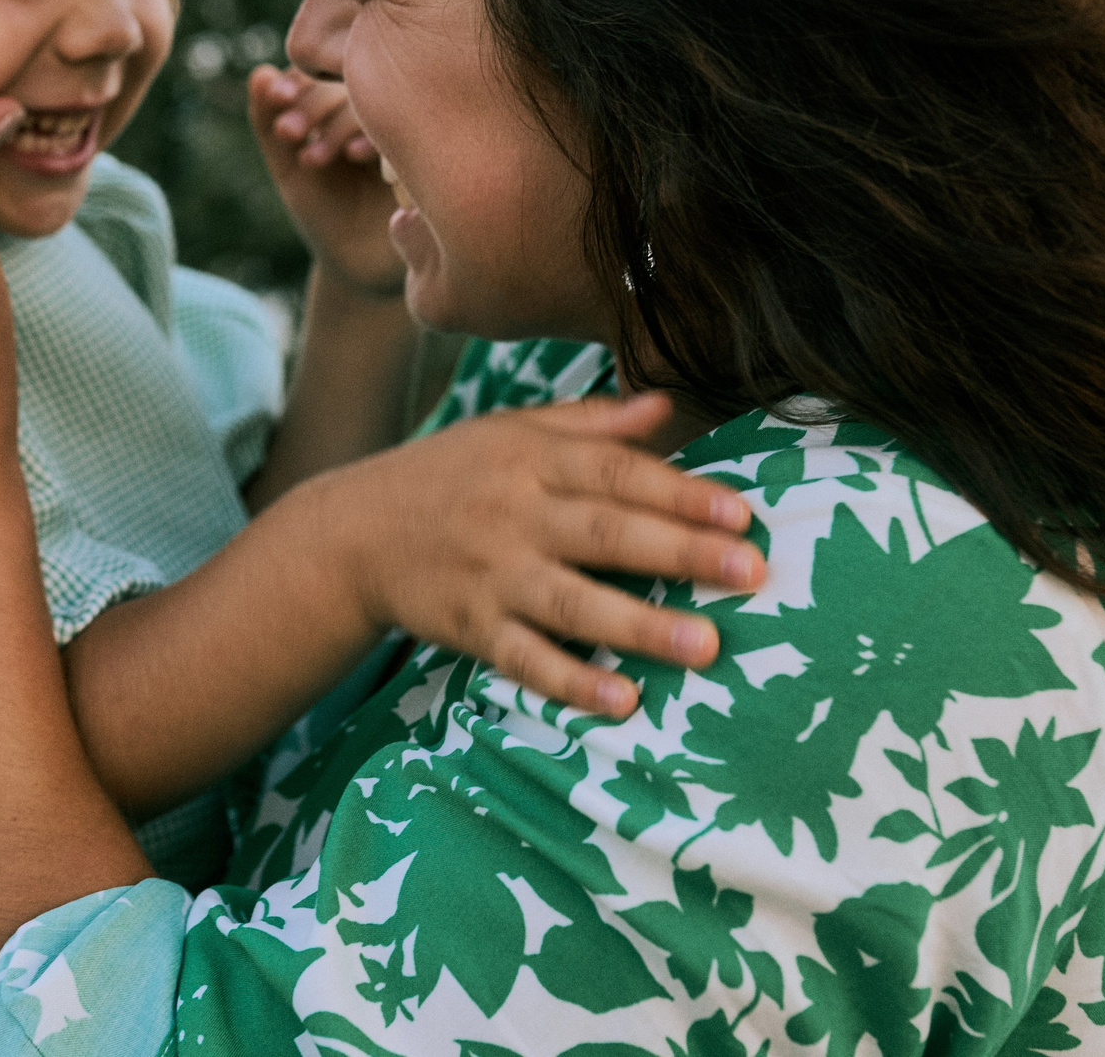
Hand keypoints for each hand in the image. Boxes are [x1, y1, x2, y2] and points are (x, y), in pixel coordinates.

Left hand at [250, 64, 405, 296]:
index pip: (321, 75)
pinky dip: (375, 134)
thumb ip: (269, 124)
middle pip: (347, 85)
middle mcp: (376, 114)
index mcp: (344, 109)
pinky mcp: (425, 156)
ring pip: (374, 104)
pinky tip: (353, 156)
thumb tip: (258, 73)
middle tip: (287, 132)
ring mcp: (403, 133)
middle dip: (311, 105)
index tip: (276, 98)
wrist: (363, 266)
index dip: (297, 81)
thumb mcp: (289, 171)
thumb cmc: (324, 214)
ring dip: (338, 123)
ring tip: (311, 160)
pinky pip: (405, 129)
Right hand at [320, 392, 766, 716]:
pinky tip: (622, 700)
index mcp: (531, 460)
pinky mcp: (472, 628)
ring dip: (641, 624)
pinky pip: (525, 658)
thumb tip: (666, 404)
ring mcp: (492, 575)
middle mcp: (515, 515)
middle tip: (752, 571)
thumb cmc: (450, 475)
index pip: (615, 471)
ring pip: (573, 600)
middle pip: (606, 531)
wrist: (351, 531)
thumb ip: (590, 423)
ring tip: (707, 645)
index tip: (741, 511)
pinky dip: (572, 679)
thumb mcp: (510, 431)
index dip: (679, 489)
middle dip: (681, 550)